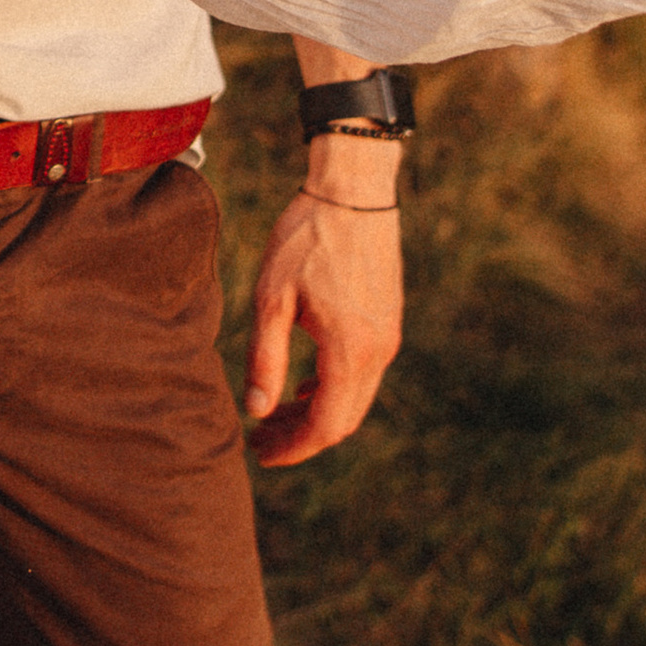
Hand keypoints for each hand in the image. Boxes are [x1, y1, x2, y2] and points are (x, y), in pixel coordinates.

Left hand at [244, 154, 404, 467]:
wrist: (353, 191)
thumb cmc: (305, 238)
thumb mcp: (272, 298)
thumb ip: (265, 358)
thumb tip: (257, 410)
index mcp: (350, 350)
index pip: (326, 425)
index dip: (294, 448)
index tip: (261, 453)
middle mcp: (379, 351)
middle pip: (343, 419)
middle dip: (302, 436)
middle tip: (260, 437)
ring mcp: (389, 337)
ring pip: (355, 398)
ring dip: (316, 412)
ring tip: (274, 412)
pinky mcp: (389, 322)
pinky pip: (364, 373)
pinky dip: (333, 388)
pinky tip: (304, 382)